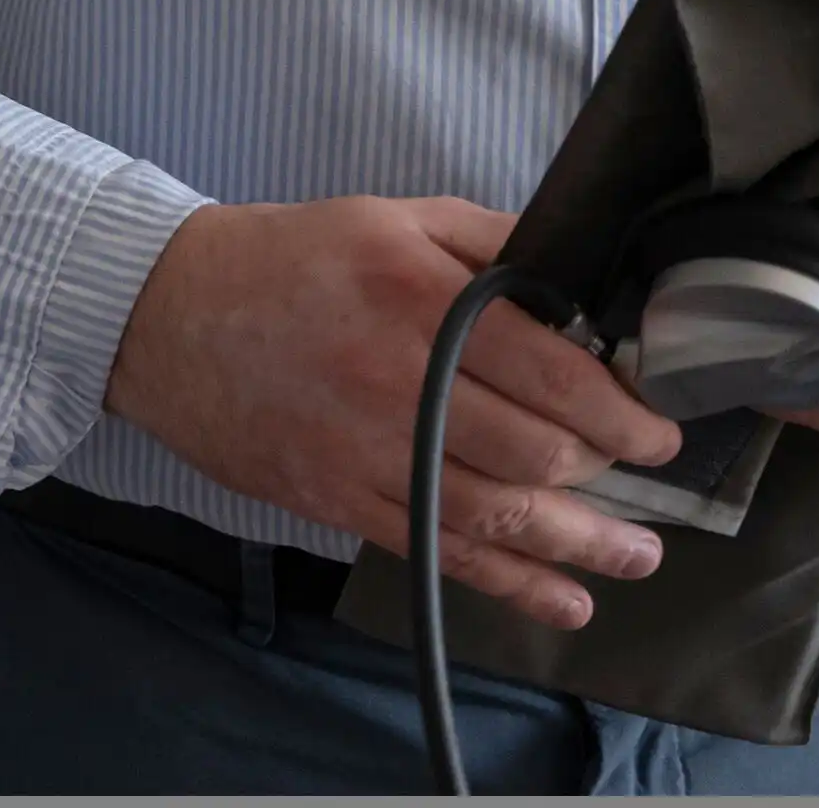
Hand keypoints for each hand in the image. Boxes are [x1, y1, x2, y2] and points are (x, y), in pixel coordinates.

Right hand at [107, 197, 683, 629]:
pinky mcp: (335, 498)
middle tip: (640, 472)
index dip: (624, 412)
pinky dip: (510, 585)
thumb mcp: (391, 218)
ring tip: (638, 557)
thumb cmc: (285, 258)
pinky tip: (564, 600)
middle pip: (538, 452)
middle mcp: (397, 380)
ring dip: (584, 546)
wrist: (161, 311)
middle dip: (608, 472)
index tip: (657, 428)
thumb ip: (491, 243)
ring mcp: (364, 449)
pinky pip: (439, 553)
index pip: (555, 373)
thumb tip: (585, 287)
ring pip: (500, 515)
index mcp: (419, 298)